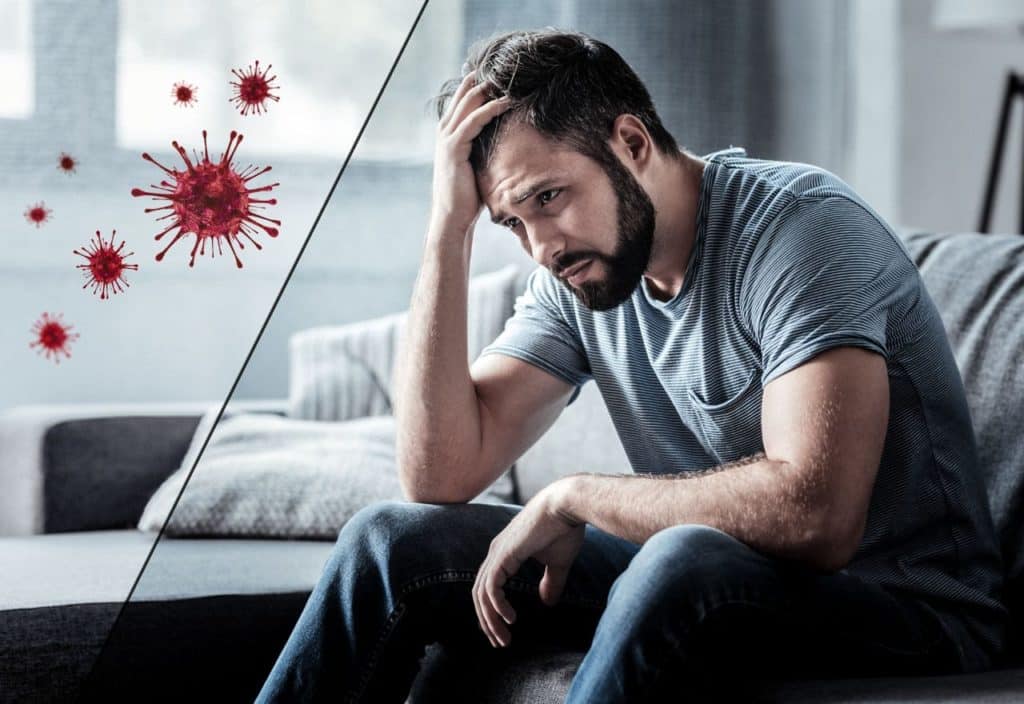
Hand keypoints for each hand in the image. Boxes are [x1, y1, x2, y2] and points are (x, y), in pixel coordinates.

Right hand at [431, 73, 511, 236]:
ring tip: (512, 78)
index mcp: (450, 132)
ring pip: (469, 102)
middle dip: (487, 79)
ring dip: (491, 88)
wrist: (452, 216)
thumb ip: (485, 148)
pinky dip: (491, 108)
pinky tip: (507, 101)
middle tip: (511, 68)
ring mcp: (447, 138)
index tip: (505, 75)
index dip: (482, 84)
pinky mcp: (454, 148)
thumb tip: (508, 140)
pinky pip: (474, 120)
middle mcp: (445, 130)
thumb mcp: (478, 164)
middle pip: (466, 93)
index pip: (465, 98)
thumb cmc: (468, 195)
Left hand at [472, 484, 584, 647]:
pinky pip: (491, 587)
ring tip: (504, 638)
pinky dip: (497, 606)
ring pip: (481, 594)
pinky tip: (510, 619)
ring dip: (490, 619)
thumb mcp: (558, 563)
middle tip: (499, 642)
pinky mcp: (503, 554)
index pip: (488, 587)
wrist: (567, 504)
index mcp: (504, 553)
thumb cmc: (564, 528)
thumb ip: (550, 582)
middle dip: (487, 621)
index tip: (504, 631)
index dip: (492, 611)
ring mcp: (497, 553)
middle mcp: (496, 553)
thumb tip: (546, 603)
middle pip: (479, 594)